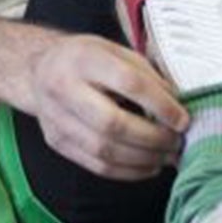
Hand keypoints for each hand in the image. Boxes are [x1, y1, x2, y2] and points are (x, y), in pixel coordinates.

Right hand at [27, 34, 186, 181]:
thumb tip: (177, 106)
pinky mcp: (57, 142)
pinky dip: (129, 171)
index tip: (182, 119)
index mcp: (84, 58)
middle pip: (112, 123)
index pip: (128, 83)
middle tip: (176, 142)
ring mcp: (57, 119)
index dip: (161, 104)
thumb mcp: (115, 51)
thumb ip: (145, 74)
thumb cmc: (84, 60)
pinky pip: (97, 166)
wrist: (39, 71)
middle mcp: (64, 88)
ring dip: (144, 158)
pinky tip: (148, 165)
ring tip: (167, 156)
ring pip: (105, 150)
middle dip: (153, 138)